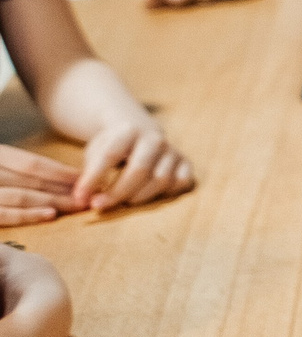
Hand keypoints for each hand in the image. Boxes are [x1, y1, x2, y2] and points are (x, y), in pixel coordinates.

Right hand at [0, 144, 78, 224]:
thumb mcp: (1, 163)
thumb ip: (17, 167)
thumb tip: (55, 174)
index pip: (32, 163)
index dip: (60, 171)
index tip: (82, 177)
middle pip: (33, 180)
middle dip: (63, 188)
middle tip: (90, 195)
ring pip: (22, 196)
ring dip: (54, 201)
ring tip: (78, 205)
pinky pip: (6, 215)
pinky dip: (29, 215)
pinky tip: (52, 215)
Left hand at [73, 116, 194, 212]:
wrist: (141, 132)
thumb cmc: (113, 146)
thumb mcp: (96, 150)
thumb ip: (90, 172)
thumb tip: (83, 199)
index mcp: (129, 130)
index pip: (110, 156)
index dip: (93, 179)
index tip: (79, 197)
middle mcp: (155, 138)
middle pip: (139, 170)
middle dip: (117, 192)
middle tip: (99, 206)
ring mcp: (173, 151)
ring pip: (161, 180)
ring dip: (139, 197)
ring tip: (123, 202)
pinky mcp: (186, 163)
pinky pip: (181, 183)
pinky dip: (165, 194)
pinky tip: (148, 196)